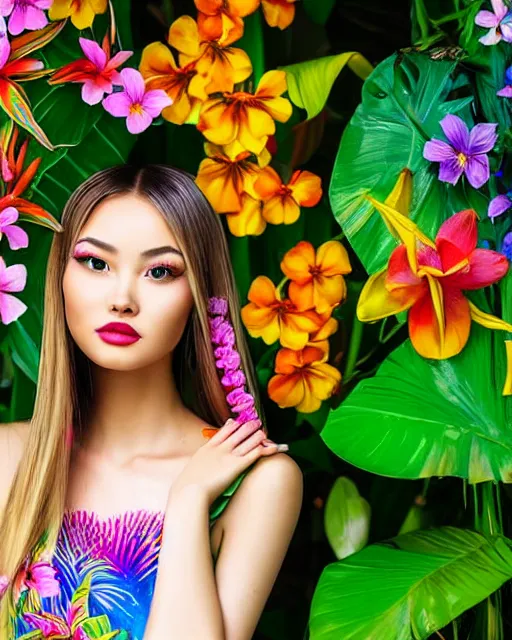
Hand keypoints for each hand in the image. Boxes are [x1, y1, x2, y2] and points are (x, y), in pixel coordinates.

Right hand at [167, 419, 285, 507]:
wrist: (189, 493)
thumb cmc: (187, 487)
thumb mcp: (191, 469)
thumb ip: (198, 463)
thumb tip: (197, 464)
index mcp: (207, 448)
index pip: (224, 431)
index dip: (233, 425)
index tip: (237, 422)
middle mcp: (220, 448)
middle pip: (239, 432)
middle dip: (248, 427)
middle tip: (256, 422)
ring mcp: (230, 456)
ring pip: (249, 440)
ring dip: (258, 435)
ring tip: (264, 432)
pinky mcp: (238, 466)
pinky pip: (256, 453)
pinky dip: (266, 449)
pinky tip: (274, 447)